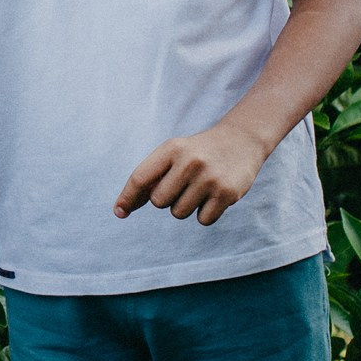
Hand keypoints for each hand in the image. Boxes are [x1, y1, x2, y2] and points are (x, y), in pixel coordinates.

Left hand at [114, 119, 266, 226]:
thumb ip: (151, 177)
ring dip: (186, 206)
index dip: (127, 197)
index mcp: (171, 149)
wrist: (242, 140)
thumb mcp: (173, 154)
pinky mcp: (227, 193)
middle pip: (158, 201)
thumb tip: (122, 209)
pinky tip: (214, 195)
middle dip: (166, 199)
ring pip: (179, 213)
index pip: (140, 178)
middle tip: (182, 185)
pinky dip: (205, 214)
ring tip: (200, 187)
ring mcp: (209, 178)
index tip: (119, 212)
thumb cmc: (198, 153)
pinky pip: (202, 220)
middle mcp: (189, 162)